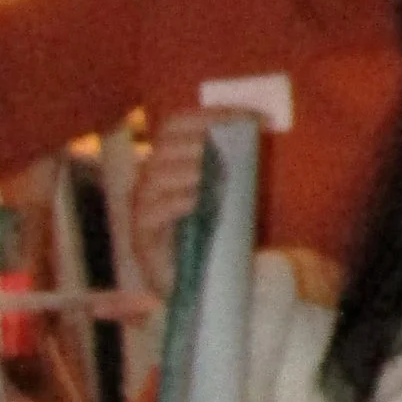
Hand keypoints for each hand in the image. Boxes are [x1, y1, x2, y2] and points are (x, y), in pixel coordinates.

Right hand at [131, 108, 234, 298]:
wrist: (199, 287)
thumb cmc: (214, 236)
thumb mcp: (228, 194)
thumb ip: (233, 165)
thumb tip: (258, 129)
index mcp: (168, 162)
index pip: (176, 125)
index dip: (210, 115)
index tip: (249, 116)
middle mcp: (150, 180)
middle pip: (166, 146)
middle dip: (200, 140)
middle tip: (231, 144)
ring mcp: (142, 209)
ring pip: (156, 176)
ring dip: (187, 169)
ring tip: (211, 170)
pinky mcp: (143, 238)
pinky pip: (152, 214)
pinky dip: (175, 203)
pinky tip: (195, 200)